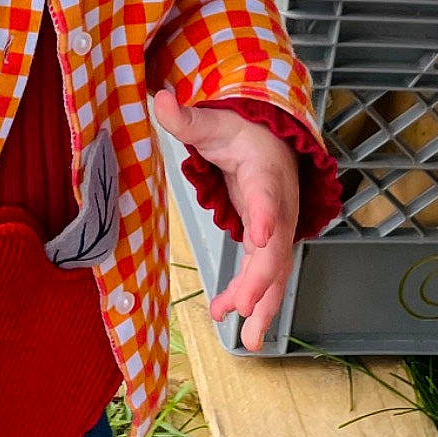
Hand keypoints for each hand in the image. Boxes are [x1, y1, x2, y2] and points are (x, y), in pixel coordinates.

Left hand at [153, 91, 299, 352]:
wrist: (273, 141)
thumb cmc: (241, 132)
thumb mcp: (213, 122)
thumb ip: (187, 117)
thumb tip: (159, 96)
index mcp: (265, 174)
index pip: (267, 196)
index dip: (265, 215)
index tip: (261, 234)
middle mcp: (278, 207)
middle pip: (275, 247)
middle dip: (263, 280)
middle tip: (247, 308)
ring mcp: (278, 228)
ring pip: (275, 271)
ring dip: (263, 304)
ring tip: (248, 339)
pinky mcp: (269, 242)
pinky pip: (264, 274)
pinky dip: (251, 298)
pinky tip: (227, 317)